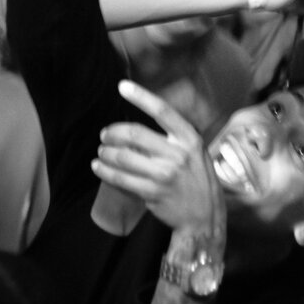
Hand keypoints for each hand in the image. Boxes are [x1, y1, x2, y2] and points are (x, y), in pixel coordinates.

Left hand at [92, 80, 225, 237]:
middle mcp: (178, 154)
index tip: (122, 86)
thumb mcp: (195, 151)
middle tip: (104, 136)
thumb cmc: (196, 178)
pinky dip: (105, 171)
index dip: (141, 96)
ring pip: (123, 157)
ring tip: (102, 152)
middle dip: (112, 133)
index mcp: (189, 138)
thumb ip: (173, 137)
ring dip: (106, 153)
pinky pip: (121, 178)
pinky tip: (98, 167)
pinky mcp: (153, 193)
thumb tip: (140, 125)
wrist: (205, 216)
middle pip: (134, 134)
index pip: (162, 111)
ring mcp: (165, 175)